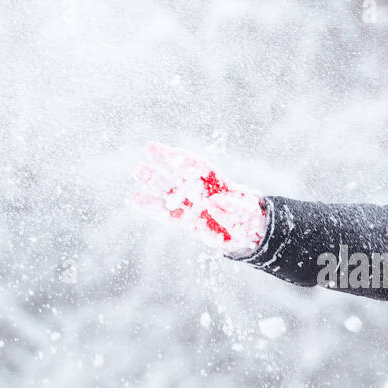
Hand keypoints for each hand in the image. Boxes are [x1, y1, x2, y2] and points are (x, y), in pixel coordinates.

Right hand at [132, 142, 266, 255]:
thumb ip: (233, 209)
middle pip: (182, 177)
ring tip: (138, 170)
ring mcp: (194, 206)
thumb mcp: (248, 214)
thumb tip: (214, 203)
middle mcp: (203, 192)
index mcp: (219, 184)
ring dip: (155, 183)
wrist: (250, 236)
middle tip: (149, 151)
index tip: (172, 152)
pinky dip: (154, 208)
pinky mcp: (189, 222)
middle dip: (166, 165)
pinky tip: (137, 199)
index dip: (186, 160)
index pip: (200, 169)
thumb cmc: (251, 220)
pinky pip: (170, 215)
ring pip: (172, 193)